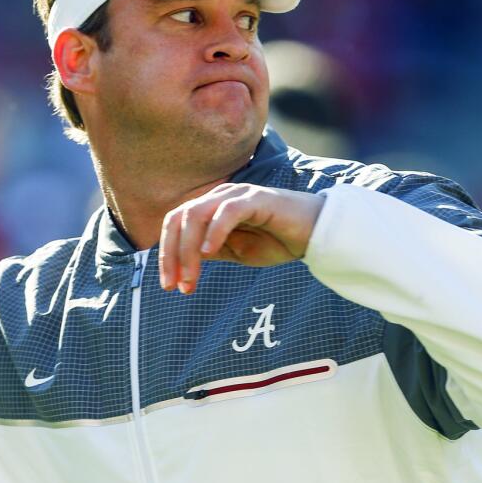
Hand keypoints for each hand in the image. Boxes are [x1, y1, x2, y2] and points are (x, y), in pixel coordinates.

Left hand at [159, 183, 323, 294]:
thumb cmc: (276, 240)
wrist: (316, 234)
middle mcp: (219, 198)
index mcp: (210, 208)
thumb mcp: (236, 252)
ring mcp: (237, 195)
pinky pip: (228, 211)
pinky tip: (210, 253)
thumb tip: (180, 264)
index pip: (175, 224)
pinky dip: (214, 232)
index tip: (168, 285)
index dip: (165, 254)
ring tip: (191, 279)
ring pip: (197, 215)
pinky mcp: (256, 199)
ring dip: (189, 250)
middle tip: (175, 287)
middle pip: (179, 219)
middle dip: (171, 255)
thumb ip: (210, 252)